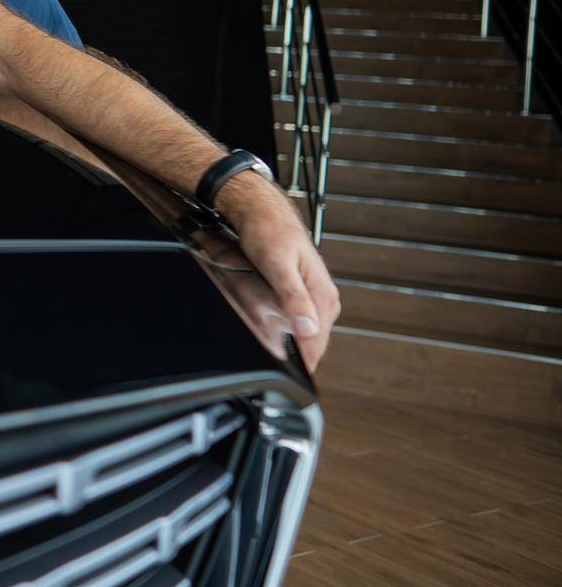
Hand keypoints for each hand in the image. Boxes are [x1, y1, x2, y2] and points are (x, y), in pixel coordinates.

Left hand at [215, 172, 341, 369]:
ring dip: (286, 339)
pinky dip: (283, 327)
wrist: (262, 210)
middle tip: (269, 353)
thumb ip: (293, 298)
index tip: (286, 375)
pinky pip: (295, 320)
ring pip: (302, 332)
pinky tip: (270, 326)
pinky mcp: (300, 293)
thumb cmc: (268, 232)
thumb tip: (309, 330)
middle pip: (310, 341)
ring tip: (268, 338)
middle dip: (292, 351)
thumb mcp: (277, 265)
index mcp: (324, 295)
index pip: (316, 343)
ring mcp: (313, 296)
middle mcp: (323, 298)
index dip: (302, 362)